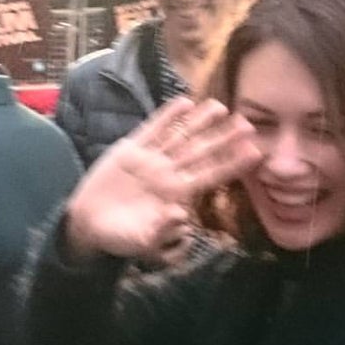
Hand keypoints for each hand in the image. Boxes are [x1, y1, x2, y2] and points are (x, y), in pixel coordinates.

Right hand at [64, 97, 260, 259]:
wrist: (89, 225)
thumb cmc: (120, 238)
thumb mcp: (141, 241)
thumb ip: (161, 230)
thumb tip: (181, 215)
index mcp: (176, 196)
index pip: (210, 176)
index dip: (232, 164)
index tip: (255, 153)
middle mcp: (168, 175)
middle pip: (201, 152)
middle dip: (224, 138)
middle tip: (248, 123)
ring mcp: (151, 160)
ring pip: (181, 137)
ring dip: (200, 122)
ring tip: (220, 106)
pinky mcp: (130, 150)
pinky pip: (153, 130)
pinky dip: (168, 116)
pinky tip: (185, 102)